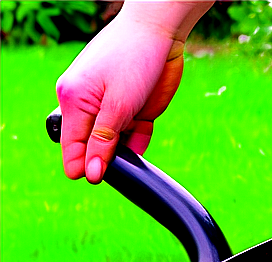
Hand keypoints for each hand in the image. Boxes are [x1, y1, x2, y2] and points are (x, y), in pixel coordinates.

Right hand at [55, 1, 212, 182]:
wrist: (162, 34)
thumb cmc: (133, 59)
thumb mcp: (117, 106)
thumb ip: (104, 142)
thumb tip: (91, 174)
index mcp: (74, 100)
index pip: (71, 146)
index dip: (83, 166)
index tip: (98, 179)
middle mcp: (89, 106)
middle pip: (93, 148)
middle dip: (108, 157)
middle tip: (122, 153)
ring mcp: (111, 109)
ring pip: (115, 145)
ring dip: (127, 148)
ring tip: (134, 128)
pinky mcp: (133, 111)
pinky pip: (134, 137)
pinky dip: (140, 140)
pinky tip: (143, 126)